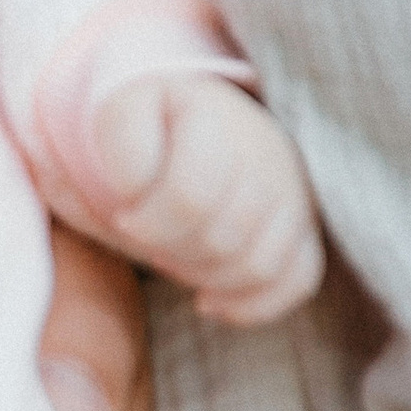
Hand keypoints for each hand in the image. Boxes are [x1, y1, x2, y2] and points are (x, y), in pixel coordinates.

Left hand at [83, 75, 323, 327]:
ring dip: (205, 277)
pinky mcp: (307, 223)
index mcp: (203, 107)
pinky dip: (251, 303)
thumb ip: (103, 159)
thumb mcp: (111, 129)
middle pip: (222, 236)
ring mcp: (291, 183)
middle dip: (171, 251)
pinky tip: (209, 299)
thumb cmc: (140, 136)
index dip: (145, 220)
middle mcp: (259, 142)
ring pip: (259, 262)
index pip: (189, 195)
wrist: (184, 117)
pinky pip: (297, 279)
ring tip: (175, 258)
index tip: (124, 212)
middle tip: (147, 238)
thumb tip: (127, 202)